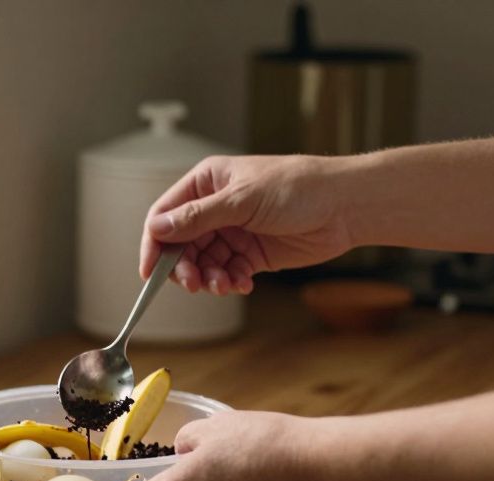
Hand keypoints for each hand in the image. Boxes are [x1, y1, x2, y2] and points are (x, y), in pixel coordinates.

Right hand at [139, 155, 355, 295]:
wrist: (344, 206)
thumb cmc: (298, 187)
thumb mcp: (241, 200)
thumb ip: (197, 217)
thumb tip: (158, 228)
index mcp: (206, 183)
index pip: (165, 215)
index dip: (155, 244)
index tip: (149, 272)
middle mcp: (215, 208)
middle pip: (181, 245)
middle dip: (186, 267)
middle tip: (196, 283)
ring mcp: (232, 231)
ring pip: (204, 263)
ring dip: (210, 278)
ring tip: (226, 285)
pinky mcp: (251, 254)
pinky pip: (227, 273)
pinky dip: (230, 282)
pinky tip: (242, 284)